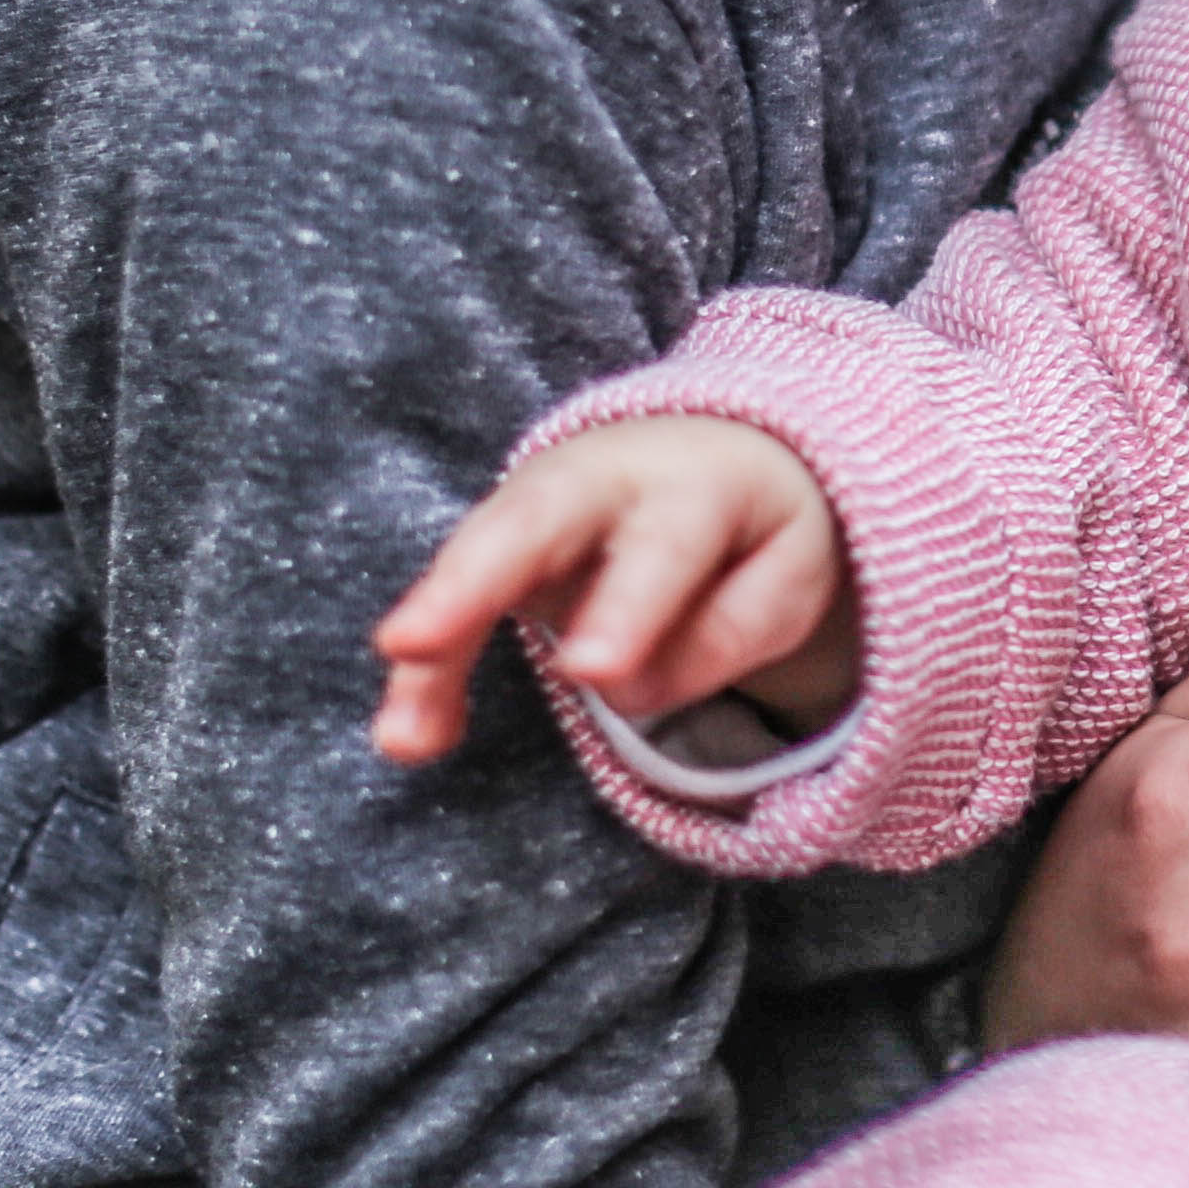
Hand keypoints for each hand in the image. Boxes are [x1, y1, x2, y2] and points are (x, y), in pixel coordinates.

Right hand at [370, 416, 856, 762]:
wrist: (717, 448)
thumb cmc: (754, 528)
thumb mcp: (788, 573)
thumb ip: (727, 630)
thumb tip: (621, 684)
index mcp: (695, 480)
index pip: (662, 545)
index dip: (626, 607)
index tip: (592, 671)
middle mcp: (601, 478)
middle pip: (530, 521)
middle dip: (470, 582)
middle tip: (414, 645)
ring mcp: (535, 504)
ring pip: (473, 561)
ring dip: (429, 644)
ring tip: (400, 734)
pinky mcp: (494, 548)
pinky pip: (452, 607)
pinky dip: (427, 675)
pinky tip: (407, 739)